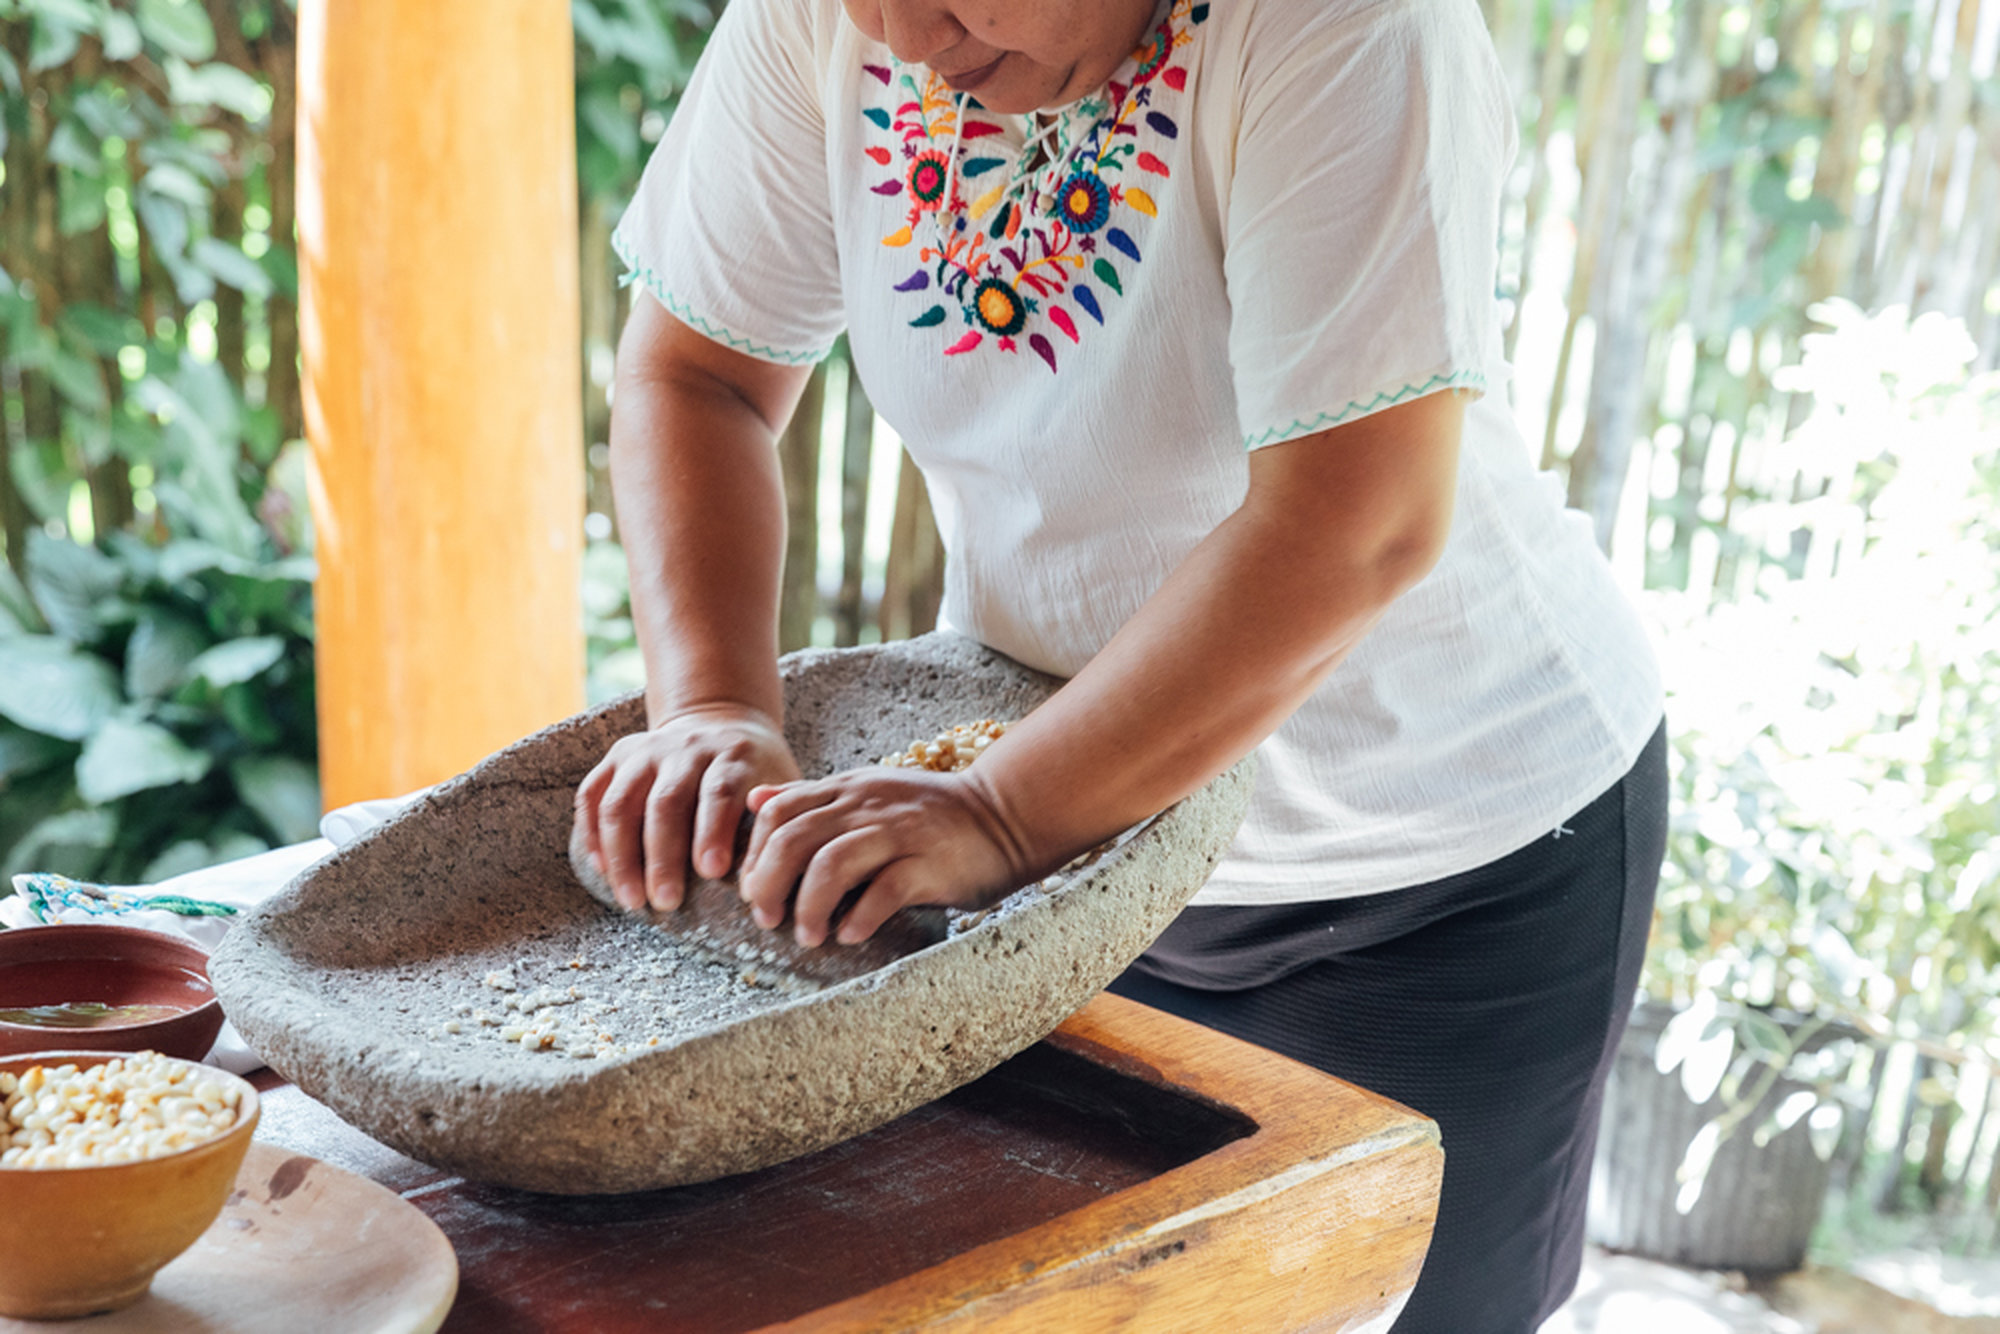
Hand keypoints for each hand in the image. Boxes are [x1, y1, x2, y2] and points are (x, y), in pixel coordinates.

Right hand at [572, 704, 800, 911]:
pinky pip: (592, 795)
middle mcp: (686, 746)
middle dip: (663, 856)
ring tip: (632, 899)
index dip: (713, 831)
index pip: (719, 791)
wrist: (721, 721)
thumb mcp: (779, 782)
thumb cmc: (756, 771)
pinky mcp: (617, 756)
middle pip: (666, 801)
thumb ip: (778, 818)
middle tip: (666, 902)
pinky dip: (592, 834)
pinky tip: (602, 871)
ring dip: (622, 854)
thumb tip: (780, 873)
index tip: (712, 872)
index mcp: (733, 754)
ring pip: (621, 802)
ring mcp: (646, 749)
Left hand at [738, 767, 1033, 947]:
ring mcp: (899, 833)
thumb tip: (756, 800)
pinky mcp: (929, 864)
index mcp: (848, 790)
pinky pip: (883, 890)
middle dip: (770, 884)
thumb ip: (812, 798)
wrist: (1004, 814)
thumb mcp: (866, 793)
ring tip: (809, 935)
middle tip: (769, 920)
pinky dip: (859, 917)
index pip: (779, 812)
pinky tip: (850, 934)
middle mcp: (867, 807)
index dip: (755, 854)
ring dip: (810, 906)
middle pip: (794, 840)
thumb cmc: (930, 815)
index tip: (754, 890)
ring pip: (831, 864)